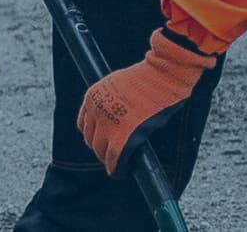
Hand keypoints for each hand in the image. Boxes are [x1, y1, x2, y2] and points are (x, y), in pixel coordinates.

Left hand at [77, 29, 216, 174]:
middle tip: (112, 152)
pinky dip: (117, 168)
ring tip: (118, 163)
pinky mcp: (123, 138)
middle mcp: (95, 112)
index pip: (85, 124)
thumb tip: (118, 116)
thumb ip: (112, 99)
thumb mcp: (119, 83)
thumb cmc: (149, 76)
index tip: (103, 139)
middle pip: (91, 139)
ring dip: (108, 159)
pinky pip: (115, 160)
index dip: (95, 134)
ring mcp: (107, 125)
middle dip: (101, 147)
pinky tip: (122, 171)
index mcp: (92, 96)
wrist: (162, 75)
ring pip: (100, 151)